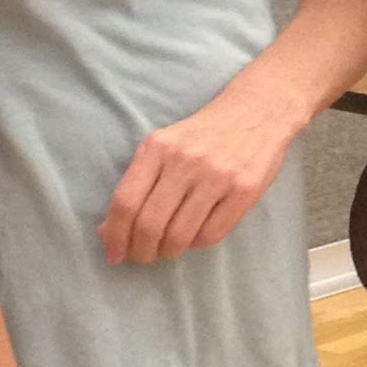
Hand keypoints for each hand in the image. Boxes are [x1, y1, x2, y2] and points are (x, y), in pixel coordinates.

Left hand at [98, 91, 292, 263]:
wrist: (258, 110)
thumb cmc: (203, 135)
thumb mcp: (164, 146)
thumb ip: (138, 183)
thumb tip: (108, 232)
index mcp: (157, 146)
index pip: (125, 201)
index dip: (115, 236)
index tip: (115, 254)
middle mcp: (185, 160)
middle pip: (149, 224)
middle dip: (141, 251)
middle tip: (144, 255)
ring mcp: (217, 175)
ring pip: (179, 235)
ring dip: (169, 251)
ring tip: (169, 247)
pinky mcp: (244, 190)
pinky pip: (211, 235)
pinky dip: (197, 244)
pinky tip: (196, 234)